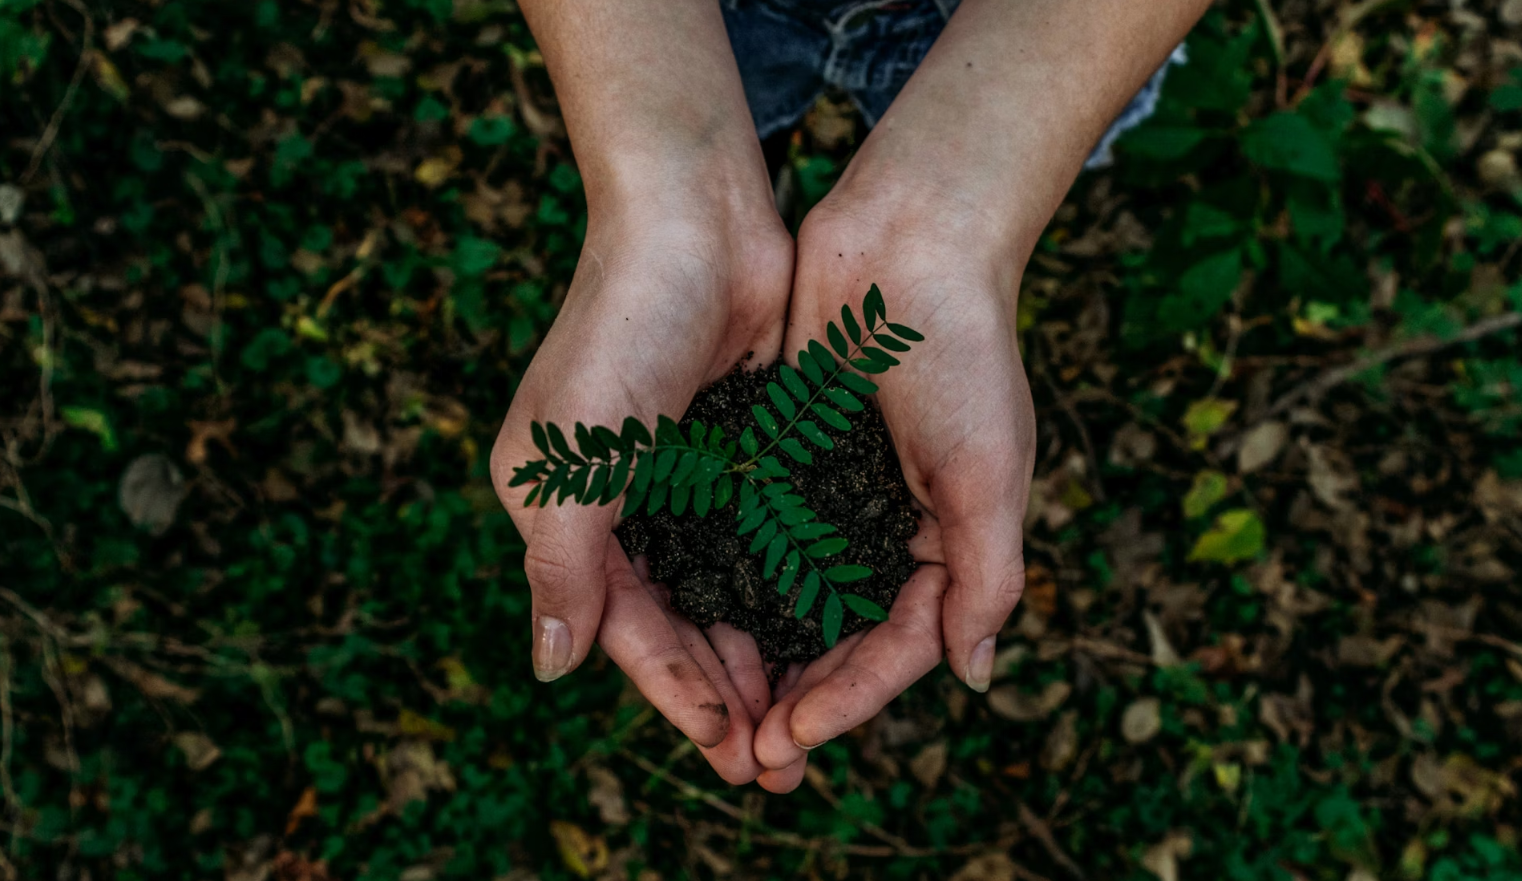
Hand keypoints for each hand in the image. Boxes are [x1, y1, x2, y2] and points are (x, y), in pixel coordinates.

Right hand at [489, 194, 792, 783]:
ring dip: (761, 653)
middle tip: (776, 763)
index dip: (674, 691)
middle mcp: (622, 503)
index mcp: (566, 510)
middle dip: (724, 692)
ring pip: (726, 591)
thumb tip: (550, 669)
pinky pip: (764, 540)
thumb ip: (562, 565)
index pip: (623, 626)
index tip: (728, 748)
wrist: (696, 217)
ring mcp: (685, 478)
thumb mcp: (574, 456)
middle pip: (678, 622)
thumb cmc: (621, 328)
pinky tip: (825, 633)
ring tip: (806, 717)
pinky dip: (788, 589)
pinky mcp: (740, 450)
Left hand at [752, 184, 1036, 792]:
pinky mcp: (785, 455)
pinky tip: (691, 616)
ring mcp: (833, 493)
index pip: (898, 646)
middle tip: (747, 754)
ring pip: (790, 597)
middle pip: (839, 637)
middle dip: (798, 696)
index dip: (850, 698)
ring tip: (714, 708)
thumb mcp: (989, 471)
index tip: (795, 736)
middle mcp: (887, 527)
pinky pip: (755, 533)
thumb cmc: (963, 351)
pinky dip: (730, 578)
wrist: (908, 238)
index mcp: (947, 541)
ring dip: (758, 654)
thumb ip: (986, 575)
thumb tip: (974, 676)